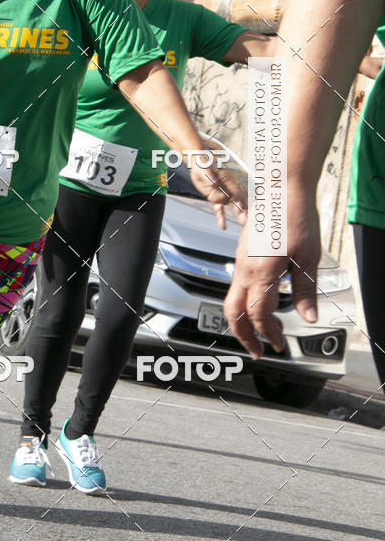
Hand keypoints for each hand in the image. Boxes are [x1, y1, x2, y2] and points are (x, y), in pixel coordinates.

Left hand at [190, 163, 246, 229]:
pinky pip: (219, 209)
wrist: (198, 162)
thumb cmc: (203, 162)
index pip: (235, 190)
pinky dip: (221, 217)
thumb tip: (214, 183)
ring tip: (243, 223)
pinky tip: (223, 226)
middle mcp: (227, 187)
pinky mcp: (215, 199)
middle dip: (242, 209)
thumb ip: (209, 175)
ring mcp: (222, 193)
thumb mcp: (204, 167)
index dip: (239, 198)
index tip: (242, 206)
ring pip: (232, 205)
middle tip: (247, 218)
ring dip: (238, 214)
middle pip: (237, 199)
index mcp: (227, 179)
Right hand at [223, 187, 320, 358]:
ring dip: (245, 319)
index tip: (279, 344)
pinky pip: (237, 284)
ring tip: (265, 330)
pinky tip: (263, 302)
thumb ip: (305, 292)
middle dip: (243, 335)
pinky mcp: (242, 254)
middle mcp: (245, 268)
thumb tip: (308, 317)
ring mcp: (241, 261)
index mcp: (261, 272)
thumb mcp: (308, 259)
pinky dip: (245, 301)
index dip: (269, 334)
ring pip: (232, 299)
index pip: (258, 314)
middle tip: (257, 350)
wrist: (282, 190)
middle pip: (232, 312)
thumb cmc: (296, 218)